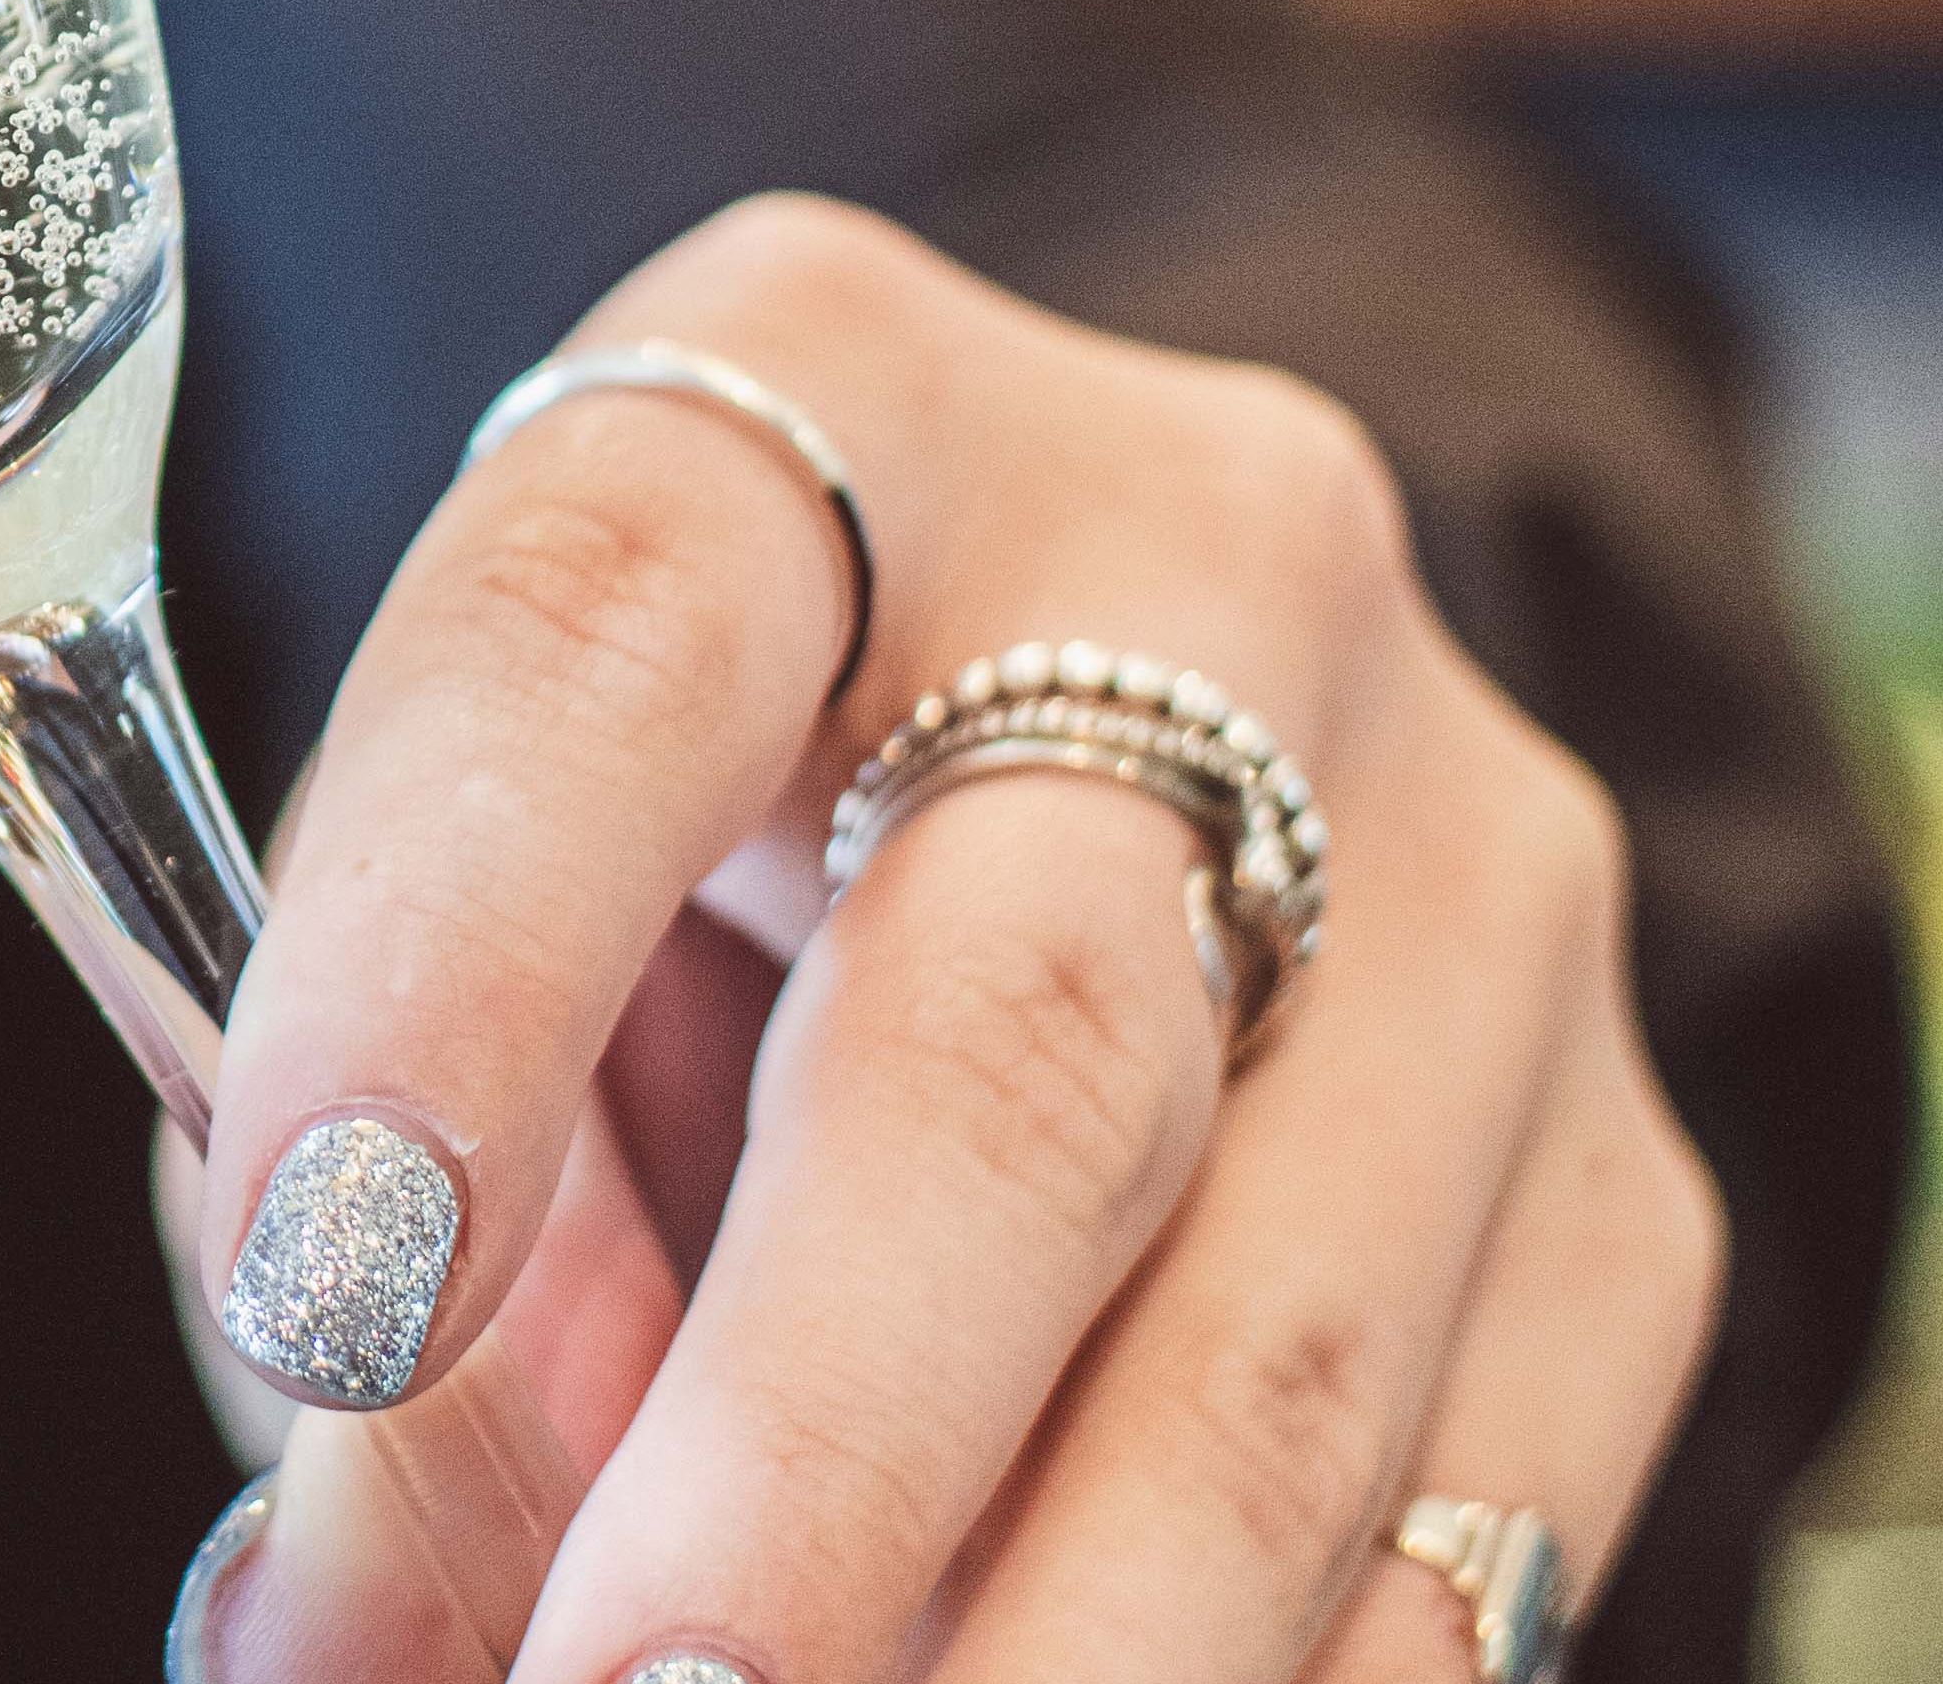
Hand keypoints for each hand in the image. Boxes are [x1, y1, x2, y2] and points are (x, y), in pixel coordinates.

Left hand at [172, 195, 1722, 1683]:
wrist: (1069, 713)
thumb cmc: (650, 803)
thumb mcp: (449, 870)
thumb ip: (371, 1202)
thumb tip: (345, 1627)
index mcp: (802, 386)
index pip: (603, 632)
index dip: (452, 958)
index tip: (326, 1284)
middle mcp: (1182, 556)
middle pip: (1015, 1033)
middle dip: (812, 1438)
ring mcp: (1462, 860)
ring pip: (1274, 1341)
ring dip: (1034, 1650)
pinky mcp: (1617, 1168)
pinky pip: (1462, 1522)